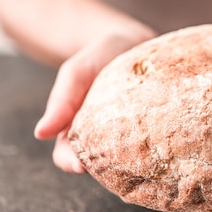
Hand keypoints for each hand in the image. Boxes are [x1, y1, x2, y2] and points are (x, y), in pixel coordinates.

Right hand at [34, 29, 155, 172]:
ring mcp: (131, 138)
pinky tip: (170, 148)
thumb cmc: (97, 57)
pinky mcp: (157, 131)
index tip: (80, 165)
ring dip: (137, 164)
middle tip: (117, 167)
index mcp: (78, 132)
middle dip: (106, 169)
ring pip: (130, 161)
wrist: (130, 41)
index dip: (72, 163)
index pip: (69, 157)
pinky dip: (161, 149)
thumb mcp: (75, 73)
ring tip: (148, 162)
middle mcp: (104, 140)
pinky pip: (157, 145)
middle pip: (101, 165)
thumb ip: (61, 101)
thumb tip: (40, 134)